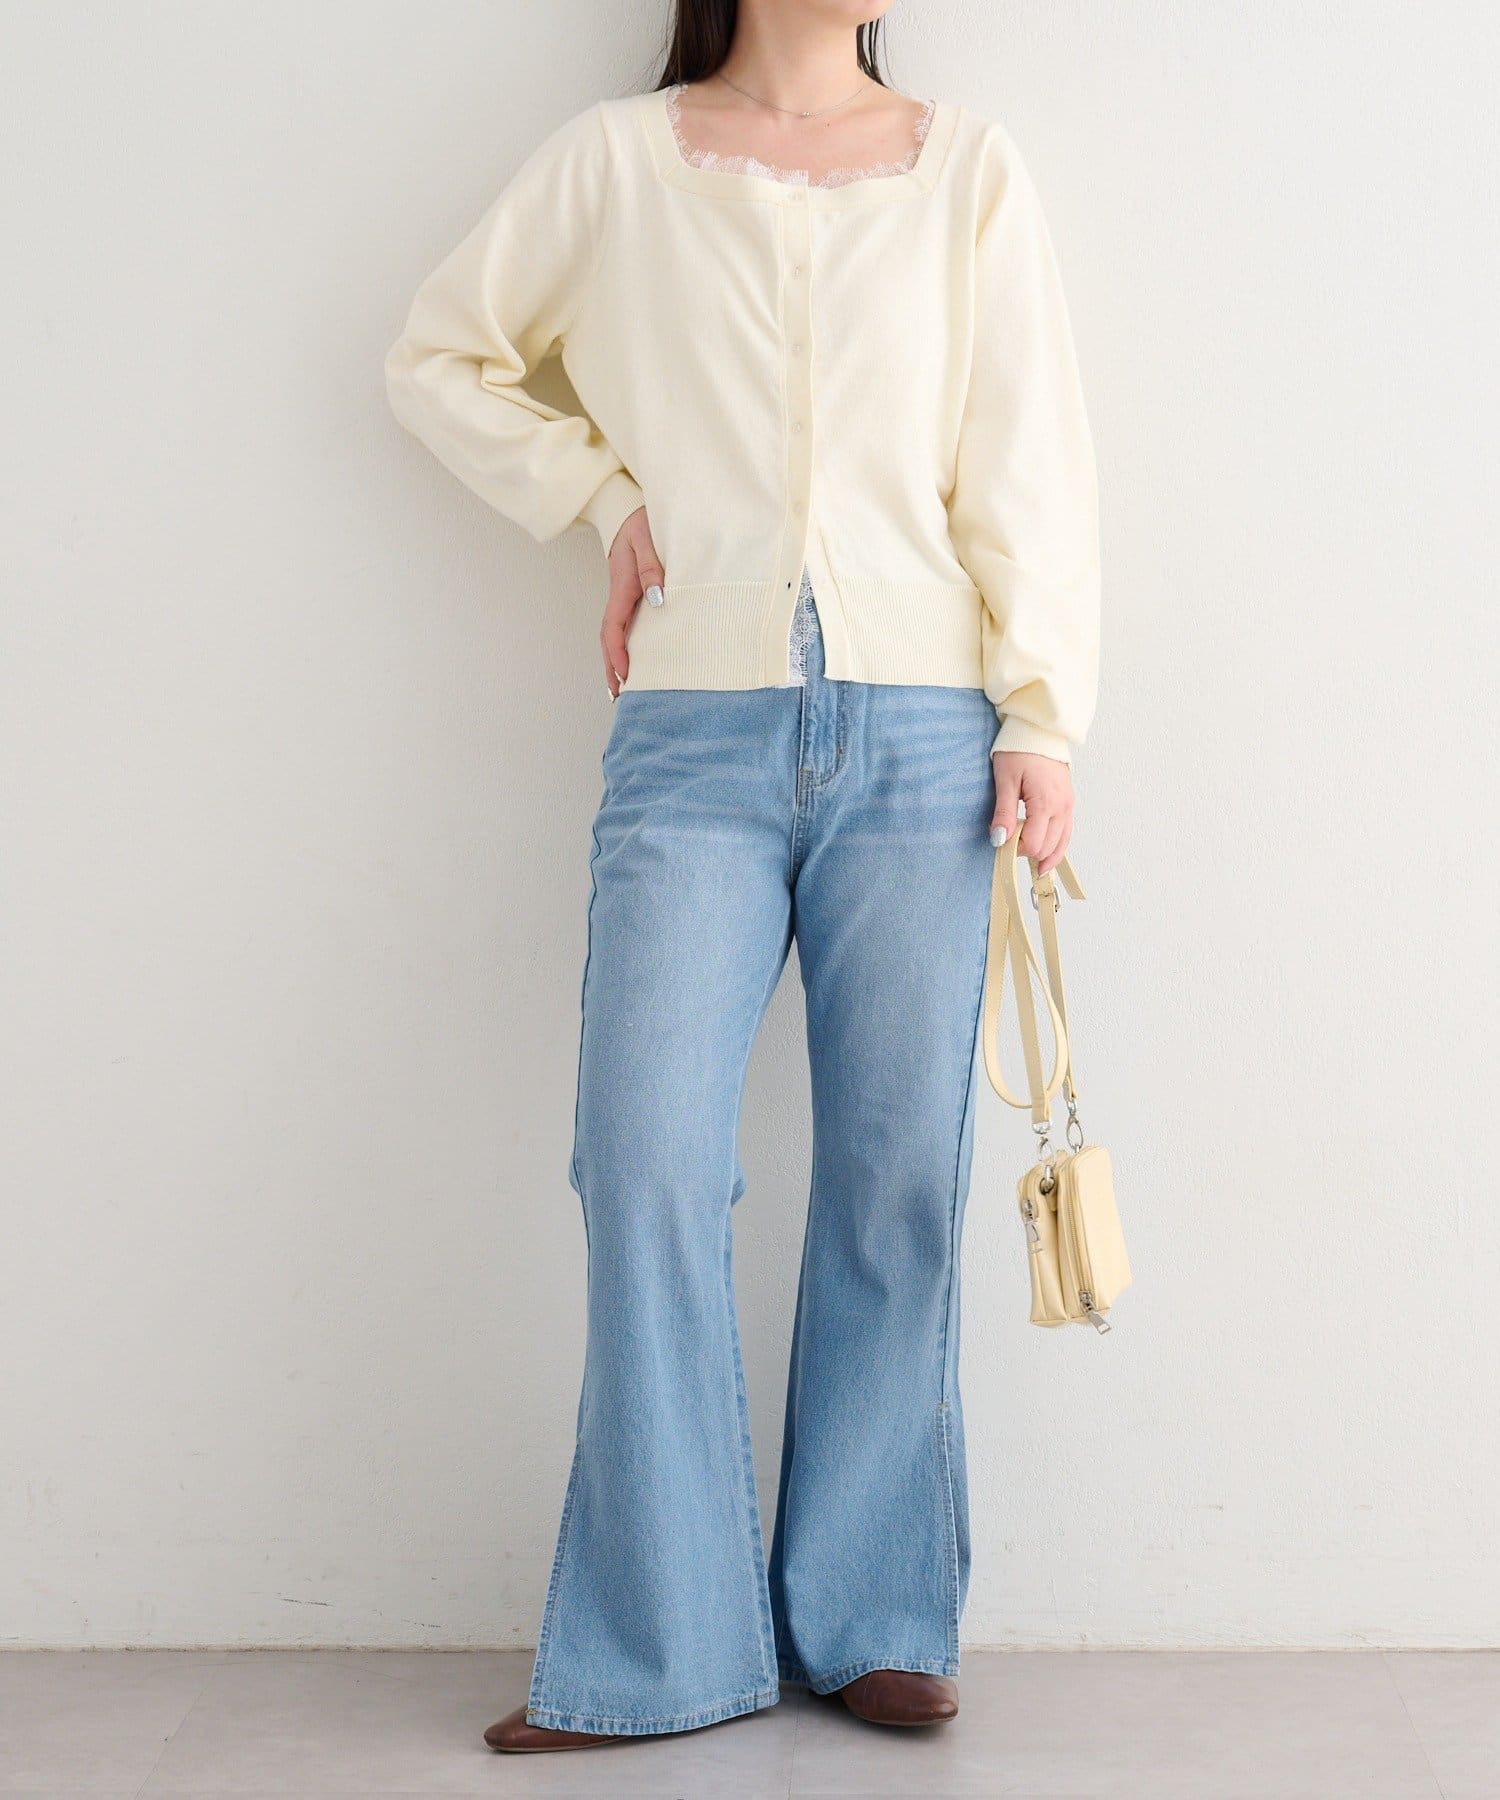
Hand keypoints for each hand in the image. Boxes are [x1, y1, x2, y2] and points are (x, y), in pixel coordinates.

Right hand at [601, 506, 663, 698]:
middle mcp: (620, 595)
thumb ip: (651, 566)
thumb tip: (657, 599)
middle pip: (610, 638)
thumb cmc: (642, 520)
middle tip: (619, 696)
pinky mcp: (633, 594)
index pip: (614, 627)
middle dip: (612, 668)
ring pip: (617, 633)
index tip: (625, 675)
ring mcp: (625, 596)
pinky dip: (627, 645)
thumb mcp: (647, 537)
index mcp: (622, 586)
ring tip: (624, 687)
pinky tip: (638, 658)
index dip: (617, 653)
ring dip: (618, 660)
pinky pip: (627, 624)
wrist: (630, 507)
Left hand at [990, 751, 1074, 875]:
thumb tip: (999, 840)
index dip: (1016, 849)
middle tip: (1010, 852)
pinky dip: (1057, 845)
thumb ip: (1003, 813)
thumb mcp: (1005, 781)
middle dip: (1030, 853)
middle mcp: (1062, 807)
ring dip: (1047, 855)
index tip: (1001, 843)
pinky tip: (1047, 853)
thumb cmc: (1019, 751)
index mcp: (1046, 803)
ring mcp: (1068, 805)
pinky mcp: (1068, 803)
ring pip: (1062, 843)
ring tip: (1034, 868)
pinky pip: (1066, 832)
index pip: (1034, 843)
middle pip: (1049, 847)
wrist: (1038, 732)